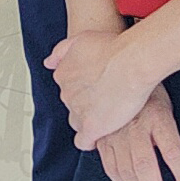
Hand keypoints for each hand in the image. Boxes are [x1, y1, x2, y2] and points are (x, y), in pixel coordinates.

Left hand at [48, 29, 156, 147]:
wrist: (131, 62)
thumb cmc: (113, 48)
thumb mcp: (81, 39)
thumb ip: (62, 51)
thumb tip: (48, 63)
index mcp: (63, 74)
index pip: (68, 88)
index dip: (84, 89)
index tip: (97, 87)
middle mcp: (66, 94)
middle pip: (73, 105)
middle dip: (87, 103)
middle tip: (107, 99)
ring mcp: (77, 111)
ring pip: (78, 122)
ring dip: (90, 120)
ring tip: (108, 115)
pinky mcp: (91, 128)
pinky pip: (83, 141)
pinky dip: (90, 140)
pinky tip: (101, 135)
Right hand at [91, 86, 179, 180]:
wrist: (117, 70)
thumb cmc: (148, 90)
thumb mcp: (165, 105)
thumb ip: (167, 132)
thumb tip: (175, 159)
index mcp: (157, 117)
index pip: (173, 151)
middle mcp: (136, 127)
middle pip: (146, 166)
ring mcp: (117, 132)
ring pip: (126, 170)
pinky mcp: (103, 137)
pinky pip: (111, 166)